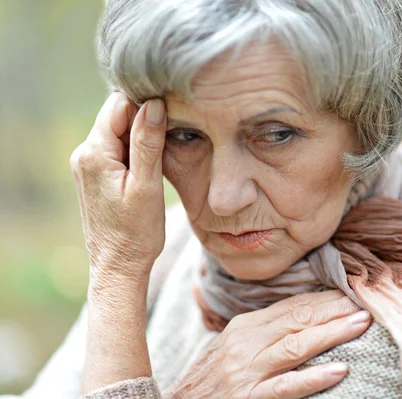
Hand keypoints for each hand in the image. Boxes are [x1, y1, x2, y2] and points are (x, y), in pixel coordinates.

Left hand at [70, 92, 166, 287]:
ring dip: (141, 136)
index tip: (171, 116)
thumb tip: (153, 105)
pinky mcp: (94, 175)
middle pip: (117, 116)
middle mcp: (84, 154)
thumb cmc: (136, 232)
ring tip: (163, 153)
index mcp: (94, 154)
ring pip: (117, 131)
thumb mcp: (147, 186)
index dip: (146, 105)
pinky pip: (116, 148)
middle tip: (172, 136)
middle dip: (144, 119)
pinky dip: (135, 149)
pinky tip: (151, 164)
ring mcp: (87, 165)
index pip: (119, 105)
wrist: (119, 266)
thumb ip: (148, 143)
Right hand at [170, 290, 371, 398]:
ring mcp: (248, 371)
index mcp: (245, 327)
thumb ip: (266, 332)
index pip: (292, 306)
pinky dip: (314, 377)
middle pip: (297, 319)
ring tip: (361, 323)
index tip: (352, 291)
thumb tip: (306, 317)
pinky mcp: (250, 398)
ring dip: (332, 333)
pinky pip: (287, 386)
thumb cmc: (213, 377)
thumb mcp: (235, 346)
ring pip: (296, 346)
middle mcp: (246, 343)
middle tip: (365, 300)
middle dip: (334, 309)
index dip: (324, 299)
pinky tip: (339, 369)